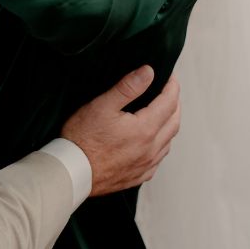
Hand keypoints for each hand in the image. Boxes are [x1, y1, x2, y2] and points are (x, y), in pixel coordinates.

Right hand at [61, 66, 180, 196]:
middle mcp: (151, 148)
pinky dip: (161, 145)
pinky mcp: (139, 175)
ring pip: (168, 142)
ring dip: (169, 125)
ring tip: (163, 114)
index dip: (172, 87)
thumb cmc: (82, 138)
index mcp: (145, 129)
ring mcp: (147, 164)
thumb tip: (148, 72)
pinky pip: (158, 159)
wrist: (74, 172)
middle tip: (169, 92)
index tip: (170, 77)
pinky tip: (152, 142)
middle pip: (174, 122)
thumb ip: (127, 88)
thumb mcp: (101, 106)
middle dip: (175, 104)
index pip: (169, 103)